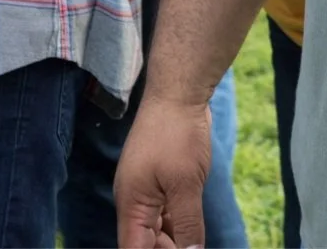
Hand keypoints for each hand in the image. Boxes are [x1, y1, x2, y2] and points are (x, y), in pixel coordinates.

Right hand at [115, 95, 211, 247]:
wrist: (178, 93)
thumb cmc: (177, 134)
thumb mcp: (186, 185)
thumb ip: (187, 224)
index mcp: (132, 204)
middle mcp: (135, 201)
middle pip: (145, 243)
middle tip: (193, 248)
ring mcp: (147, 189)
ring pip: (157, 229)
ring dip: (174, 240)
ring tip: (194, 243)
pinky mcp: (161, 180)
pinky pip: (166, 212)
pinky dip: (178, 224)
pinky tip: (193, 230)